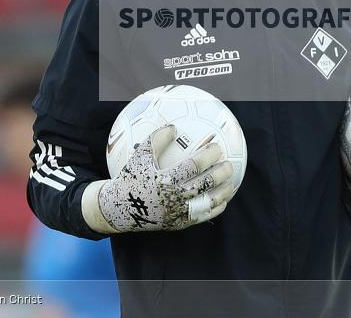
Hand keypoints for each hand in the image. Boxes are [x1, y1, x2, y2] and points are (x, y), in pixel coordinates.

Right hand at [83, 125, 233, 232]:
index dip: (209, 156)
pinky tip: (222, 200)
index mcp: (165, 180)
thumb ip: (156, 140)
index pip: (194, 166)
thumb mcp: (139, 157)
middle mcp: (174, 198)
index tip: (217, 148)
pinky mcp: (180, 224)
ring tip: (231, 182)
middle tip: (228, 164)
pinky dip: (216, 208)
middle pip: (206, 184)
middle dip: (221, 173)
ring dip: (223, 191)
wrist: (119, 209)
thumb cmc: (131, 178)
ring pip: (208, 202)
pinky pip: (203, 217)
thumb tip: (173, 126)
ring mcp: (178, 213)